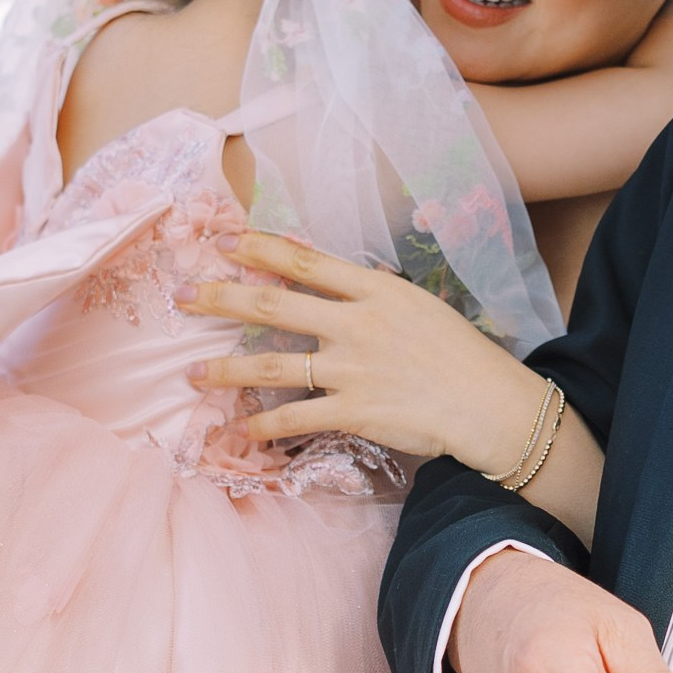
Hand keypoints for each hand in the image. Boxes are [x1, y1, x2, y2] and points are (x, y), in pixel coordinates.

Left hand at [185, 232, 532, 465]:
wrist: (489, 404)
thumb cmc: (459, 354)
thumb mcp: (416, 306)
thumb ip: (370, 296)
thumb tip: (326, 285)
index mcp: (374, 291)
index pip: (302, 262)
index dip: (257, 249)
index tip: (222, 242)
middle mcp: (356, 325)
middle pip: (271, 305)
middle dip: (220, 299)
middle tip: (183, 296)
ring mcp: (351, 370)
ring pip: (271, 367)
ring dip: (225, 371)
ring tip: (192, 374)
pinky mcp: (354, 412)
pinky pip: (296, 419)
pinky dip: (264, 426)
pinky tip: (241, 430)